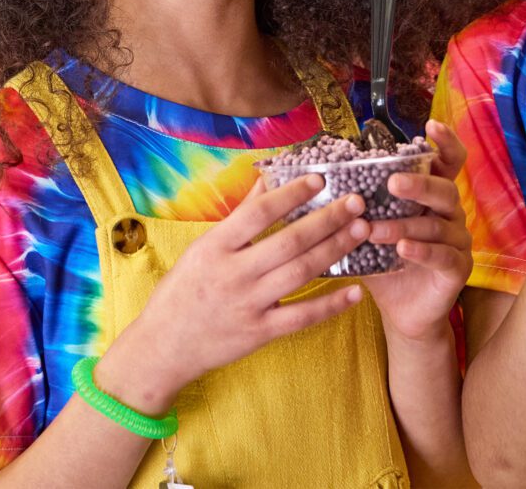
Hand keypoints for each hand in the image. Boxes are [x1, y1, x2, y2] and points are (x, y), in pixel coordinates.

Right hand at [94, 172, 370, 414]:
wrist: (164, 346)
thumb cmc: (183, 291)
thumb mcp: (202, 249)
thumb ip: (237, 219)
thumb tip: (265, 182)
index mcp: (215, 247)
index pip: (257, 213)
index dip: (290, 194)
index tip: (319, 180)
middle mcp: (233, 273)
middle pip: (288, 242)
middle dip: (327, 220)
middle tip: (357, 203)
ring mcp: (248, 305)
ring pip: (300, 273)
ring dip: (334, 251)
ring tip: (361, 231)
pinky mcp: (260, 333)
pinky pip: (302, 317)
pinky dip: (330, 305)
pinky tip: (355, 291)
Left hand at [362, 120, 472, 341]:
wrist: (400, 309)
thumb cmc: (380, 260)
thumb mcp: (362, 226)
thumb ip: (346, 202)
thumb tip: (299, 177)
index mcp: (430, 195)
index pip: (448, 162)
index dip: (445, 142)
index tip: (430, 126)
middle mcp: (449, 213)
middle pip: (444, 189)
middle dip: (418, 184)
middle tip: (392, 182)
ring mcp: (457, 241)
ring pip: (436, 224)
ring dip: (403, 224)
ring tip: (374, 230)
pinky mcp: (457, 268)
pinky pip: (442, 255)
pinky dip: (421, 251)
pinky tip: (402, 250)